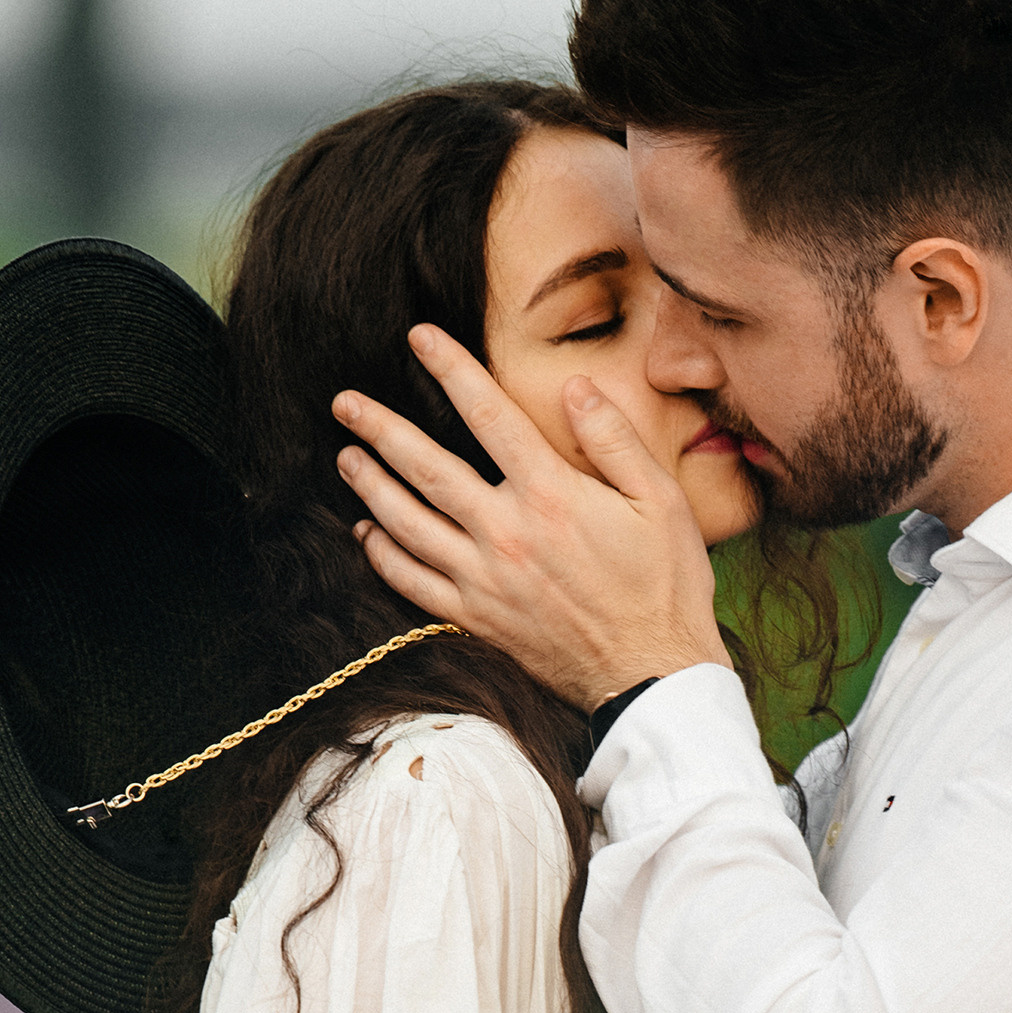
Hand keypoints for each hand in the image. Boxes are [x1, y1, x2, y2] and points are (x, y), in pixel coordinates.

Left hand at [332, 328, 732, 709]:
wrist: (653, 676)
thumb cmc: (666, 585)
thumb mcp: (662, 501)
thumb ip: (614, 438)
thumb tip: (574, 386)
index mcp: (551, 495)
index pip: (489, 415)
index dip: (451, 368)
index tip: (419, 337)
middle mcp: (506, 534)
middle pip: (426, 468)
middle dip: (380, 429)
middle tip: (345, 403)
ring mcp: (484, 579)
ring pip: (407, 524)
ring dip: (370, 486)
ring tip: (346, 457)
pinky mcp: (476, 618)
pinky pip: (412, 582)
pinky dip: (382, 555)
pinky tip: (366, 532)